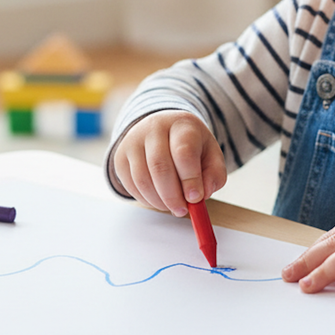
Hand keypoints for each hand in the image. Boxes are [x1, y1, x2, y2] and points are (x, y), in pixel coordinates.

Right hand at [111, 111, 226, 216]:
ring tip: (173, 206)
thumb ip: (214, 175)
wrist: (163, 130)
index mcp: (181, 124)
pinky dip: (146, 199)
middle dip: (173, 195)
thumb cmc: (190, 145)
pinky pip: (131, 185)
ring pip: (142, 179)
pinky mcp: (120, 157)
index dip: (190, 179)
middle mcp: (154, 128)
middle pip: (159, 166)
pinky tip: (159, 199)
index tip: (196, 198)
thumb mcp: (211, 155)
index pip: (183, 152)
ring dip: (159, 201)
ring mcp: (133, 141)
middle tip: (183, 210)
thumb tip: (201, 195)